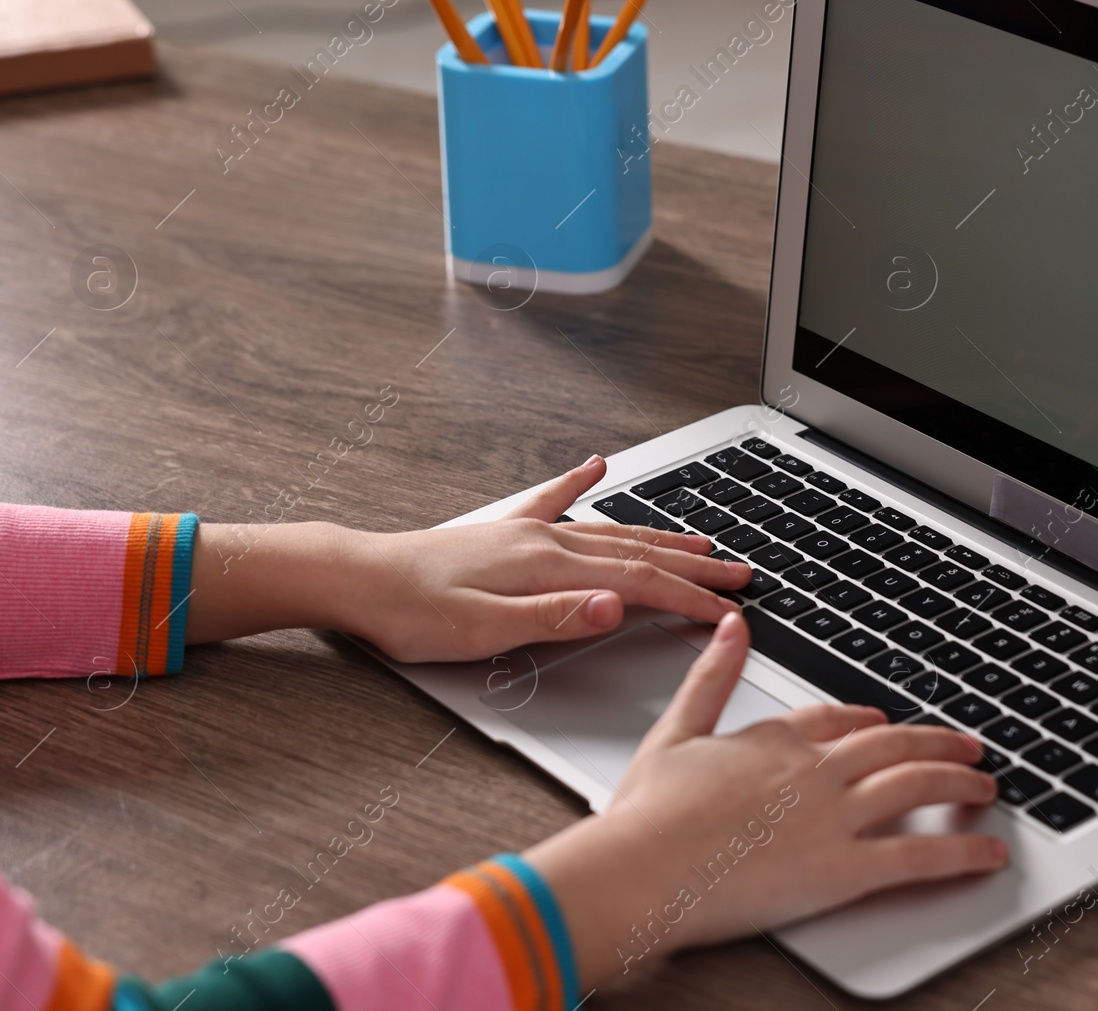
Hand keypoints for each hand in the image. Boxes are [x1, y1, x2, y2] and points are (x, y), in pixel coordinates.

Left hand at [187, 455, 751, 659]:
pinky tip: (598, 466)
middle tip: (740, 574)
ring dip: (660, 535)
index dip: (688, 598)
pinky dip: (581, 482)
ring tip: (702, 539)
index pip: (638, 582)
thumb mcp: (485, 631)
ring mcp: (525, 530)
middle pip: (637, 551)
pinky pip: (554, 500)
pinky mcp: (503, 530)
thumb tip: (616, 605)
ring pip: (611, 530)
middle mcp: (544, 539)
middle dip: (693, 566)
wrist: (356, 579)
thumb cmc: (412, 612)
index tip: (728, 609)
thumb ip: (556, 618)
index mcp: (547, 566)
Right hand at [524, 611, 1007, 986]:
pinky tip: (988, 852)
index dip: (868, 721)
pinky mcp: (844, 869)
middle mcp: (814, 771)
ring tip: (985, 786)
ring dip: (959, 782)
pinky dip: (962, 853)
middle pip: (893, 745)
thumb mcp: (675, 731)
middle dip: (937, 743)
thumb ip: (712, 677)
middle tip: (966, 748)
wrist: (639, 869)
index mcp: (774, 739)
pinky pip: (919, 857)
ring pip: (916, 786)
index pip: (837, 720)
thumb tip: (734, 625)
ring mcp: (833, 817)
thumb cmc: (646, 816)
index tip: (884, 723)